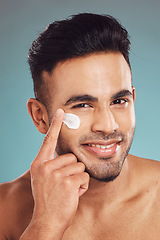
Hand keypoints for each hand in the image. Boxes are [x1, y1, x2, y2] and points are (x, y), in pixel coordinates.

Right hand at [29, 109, 89, 237]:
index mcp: (39, 164)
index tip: (61, 112)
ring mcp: (56, 175)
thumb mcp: (43, 179)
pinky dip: (82, 187)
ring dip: (78, 179)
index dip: (56, 125)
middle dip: (73, 171)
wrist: (47, 221)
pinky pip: (84, 178)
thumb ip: (51, 165)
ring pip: (80, 167)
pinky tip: (73, 195)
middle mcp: (46, 167)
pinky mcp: (68, 182)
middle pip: (72, 157)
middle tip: (64, 184)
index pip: (48, 141)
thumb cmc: (48, 199)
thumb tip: (67, 155)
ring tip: (68, 190)